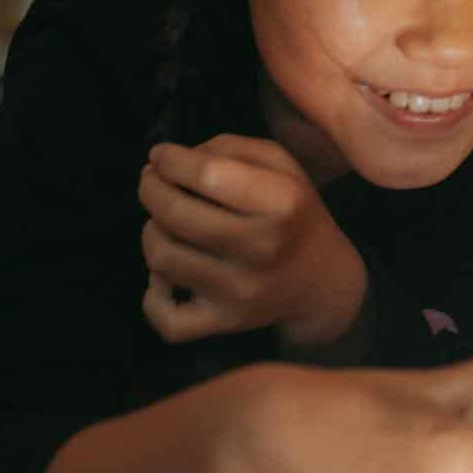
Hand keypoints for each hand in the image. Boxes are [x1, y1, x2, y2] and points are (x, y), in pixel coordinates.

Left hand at [140, 134, 368, 352]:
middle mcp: (261, 248)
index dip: (171, 160)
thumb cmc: (295, 213)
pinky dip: (152, 295)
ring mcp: (240, 291)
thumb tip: (170, 162)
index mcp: (282, 201)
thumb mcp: (280, 164)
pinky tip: (165, 276)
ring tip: (161, 223)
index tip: (159, 155)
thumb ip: (228, 149)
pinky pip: (166, 319)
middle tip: (150, 181)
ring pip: (162, 259)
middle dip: (150, 190)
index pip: (207, 174)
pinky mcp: (224, 324)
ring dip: (151, 232)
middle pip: (176, 215)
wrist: (322, 281)